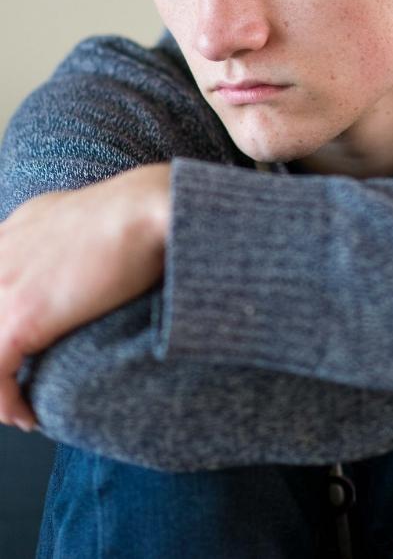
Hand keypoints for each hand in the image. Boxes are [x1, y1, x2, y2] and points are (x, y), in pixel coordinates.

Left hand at [0, 163, 169, 431]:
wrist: (146, 211)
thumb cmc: (137, 211)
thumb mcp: (88, 217)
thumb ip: (68, 240)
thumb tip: (89, 263)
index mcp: (13, 233)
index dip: (5, 330)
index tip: (18, 357)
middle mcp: (0, 255)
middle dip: (0, 365)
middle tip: (15, 389)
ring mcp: (4, 285)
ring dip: (0, 390)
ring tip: (22, 411)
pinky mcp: (20, 316)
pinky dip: (8, 404)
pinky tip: (31, 415)